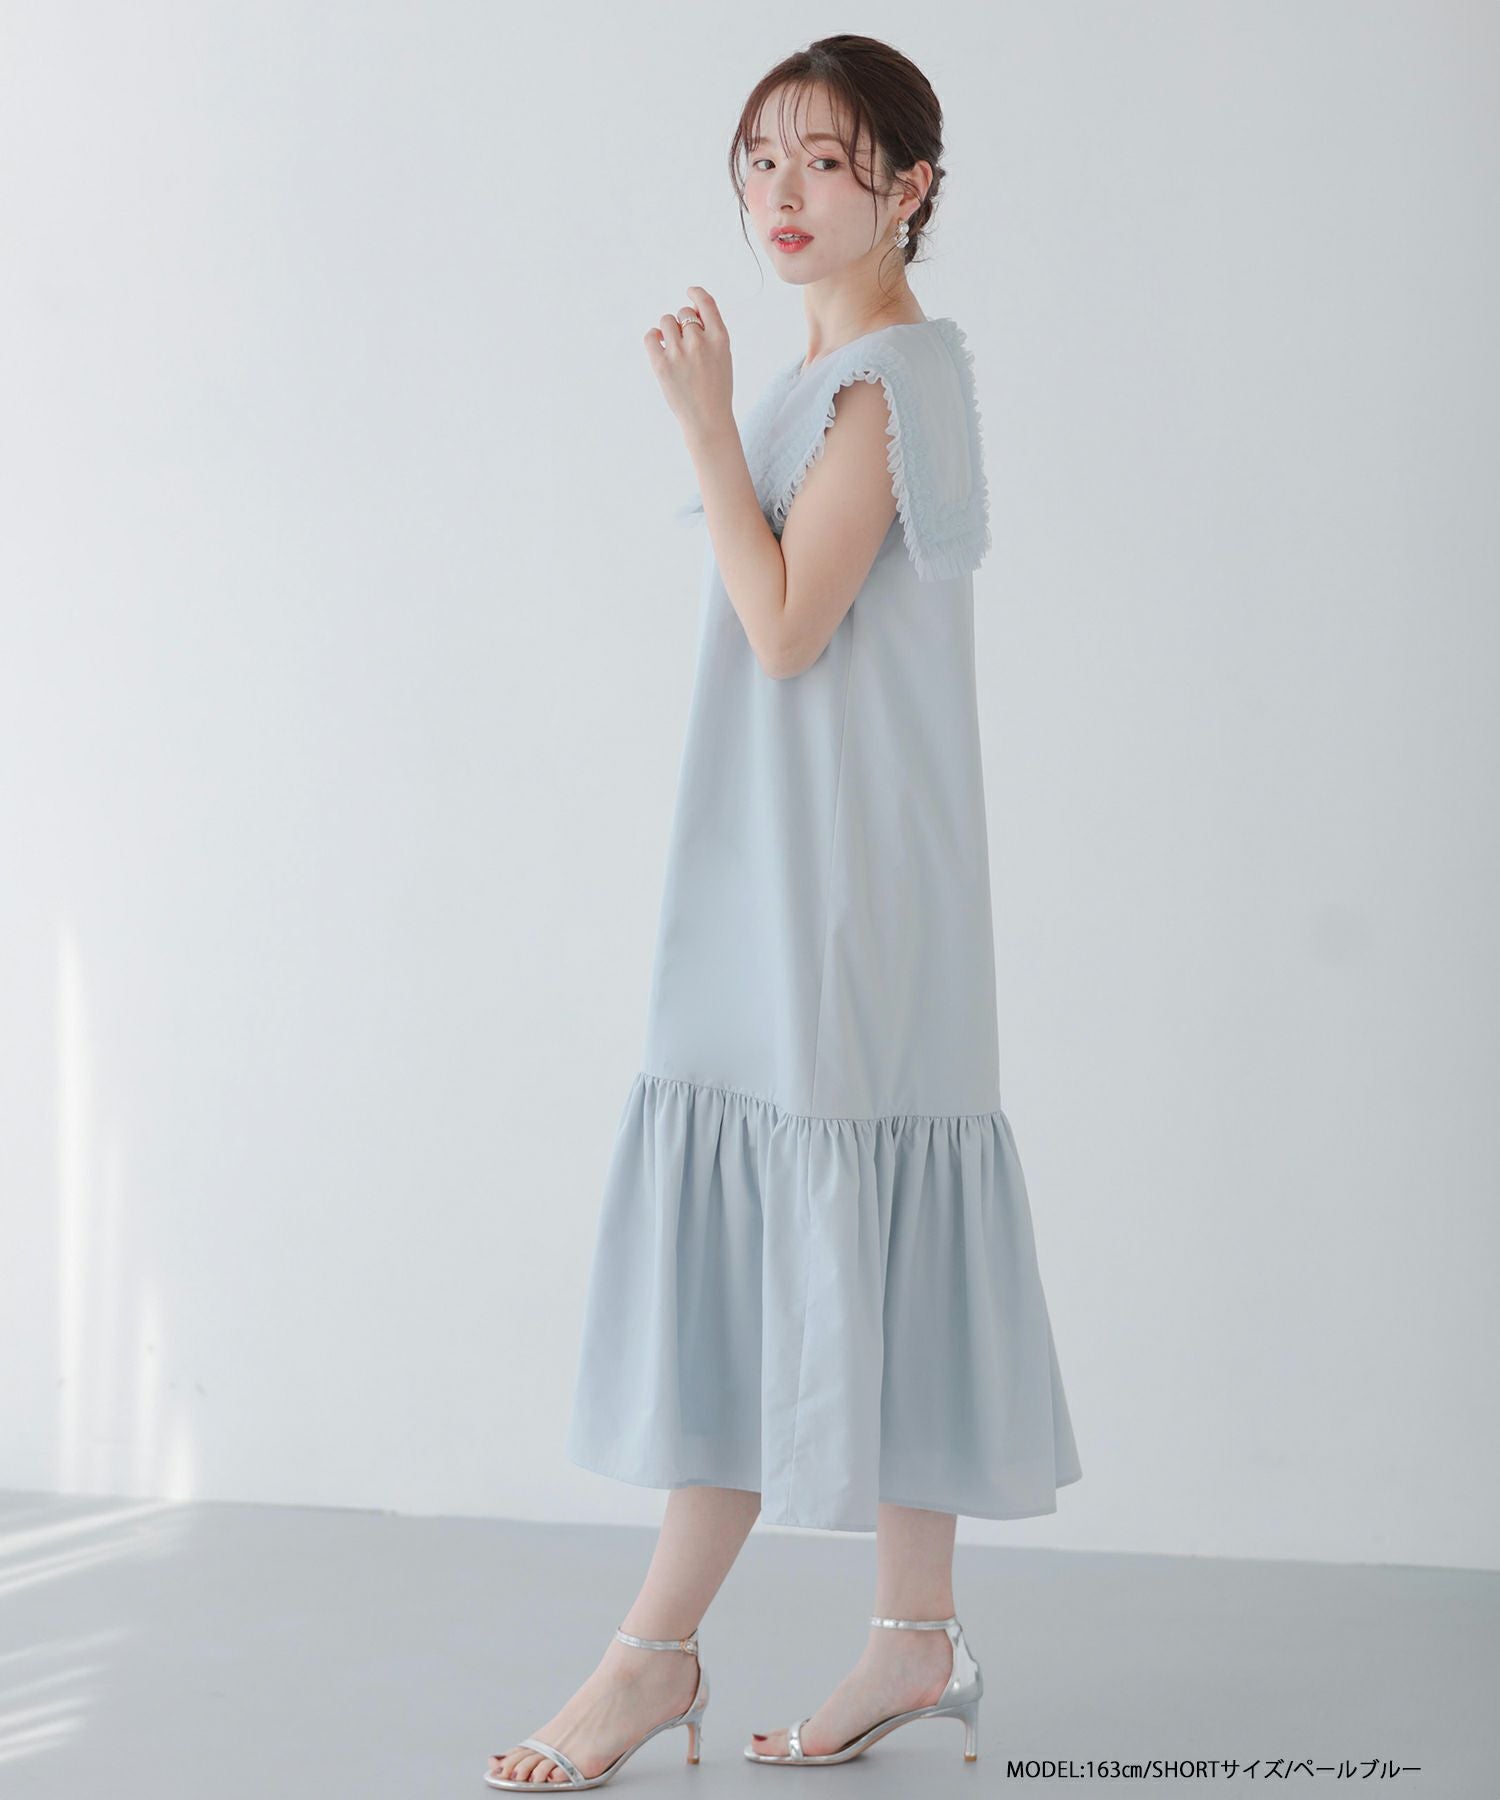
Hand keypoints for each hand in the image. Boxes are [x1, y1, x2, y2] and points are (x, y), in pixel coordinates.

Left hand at [645, 287, 732, 439]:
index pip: (706, 303)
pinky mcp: (661, 364)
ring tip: (673, 348)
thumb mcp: (723, 356)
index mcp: (720, 338)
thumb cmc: (716, 389)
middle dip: (682, 324)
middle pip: (683, 313)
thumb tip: (691, 309)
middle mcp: (700, 342)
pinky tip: (659, 347)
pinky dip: (653, 338)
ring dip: (668, 330)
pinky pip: (650, 335)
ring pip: (666, 321)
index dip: (696, 294)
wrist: (708, 419)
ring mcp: (680, 352)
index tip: (690, 292)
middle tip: (685, 344)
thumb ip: (712, 332)